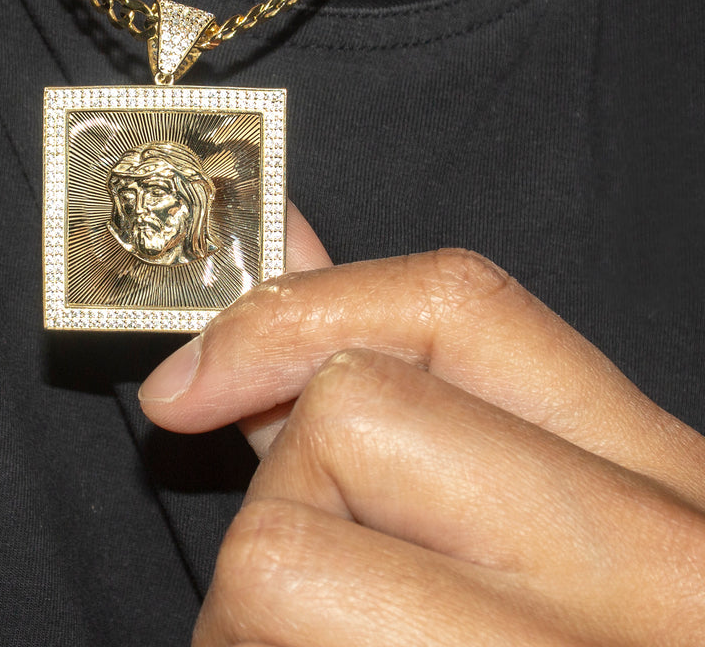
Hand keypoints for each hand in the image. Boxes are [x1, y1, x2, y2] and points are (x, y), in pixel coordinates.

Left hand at [139, 206, 704, 645]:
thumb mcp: (554, 532)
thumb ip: (415, 389)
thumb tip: (285, 242)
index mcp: (671, 494)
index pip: (457, 308)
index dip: (294, 308)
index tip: (193, 377)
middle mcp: (653, 574)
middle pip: (347, 417)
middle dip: (282, 502)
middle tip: (312, 598)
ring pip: (280, 557)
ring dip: (247, 626)